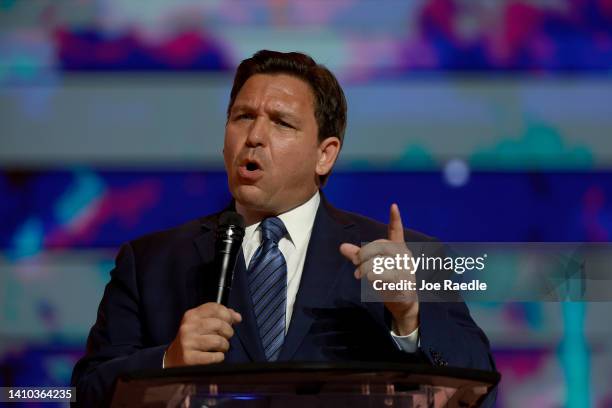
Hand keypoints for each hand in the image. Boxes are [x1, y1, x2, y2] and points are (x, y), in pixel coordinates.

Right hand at [164, 302, 241, 366]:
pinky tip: (215, 356)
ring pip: (219, 341)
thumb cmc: (193, 339)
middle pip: (219, 324)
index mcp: (191, 315)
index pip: (215, 307)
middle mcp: (188, 327)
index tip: (232, 321)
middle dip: (228, 332)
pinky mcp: (190, 358)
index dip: (228, 314)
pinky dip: (219, 357)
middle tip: (226, 337)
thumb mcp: (201, 323)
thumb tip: (237, 317)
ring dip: (225, 346)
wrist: (173, 358)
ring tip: (220, 348)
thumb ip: (219, 317)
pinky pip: (215, 357)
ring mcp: (188, 343)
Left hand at [339, 204, 418, 334]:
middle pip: (380, 246)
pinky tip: (370, 280)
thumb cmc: (388, 282)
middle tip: (355, 263)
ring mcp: (406, 268)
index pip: (397, 231)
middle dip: (364, 253)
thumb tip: (342, 247)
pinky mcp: (404, 281)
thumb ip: (359, 256)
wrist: (403, 303)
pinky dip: (373, 277)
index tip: (393, 206)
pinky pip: (384, 275)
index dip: (395, 219)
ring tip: (360, 275)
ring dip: (365, 268)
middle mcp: (404, 255)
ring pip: (379, 261)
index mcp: (398, 249)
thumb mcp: (372, 267)